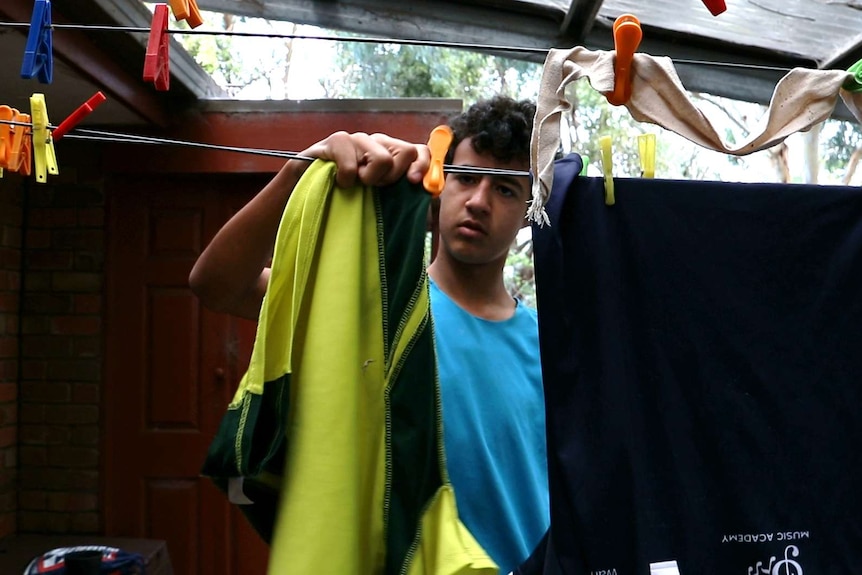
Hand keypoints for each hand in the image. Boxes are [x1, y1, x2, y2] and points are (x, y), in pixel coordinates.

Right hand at [301, 131, 430, 188]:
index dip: (424, 166)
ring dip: (370, 180)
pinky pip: (353, 165)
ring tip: (355, 186)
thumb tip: (431, 195)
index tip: (414, 184)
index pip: (419, 151)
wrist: (305, 195)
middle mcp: (377, 142)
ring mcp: (357, 139)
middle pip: (407, 152)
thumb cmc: (344, 199)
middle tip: (374, 188)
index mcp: (390, 154)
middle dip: (394, 177)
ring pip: (383, 159)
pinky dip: (347, 180)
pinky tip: (338, 183)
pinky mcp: (337, 141)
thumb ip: (405, 197)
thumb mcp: (378, 201)